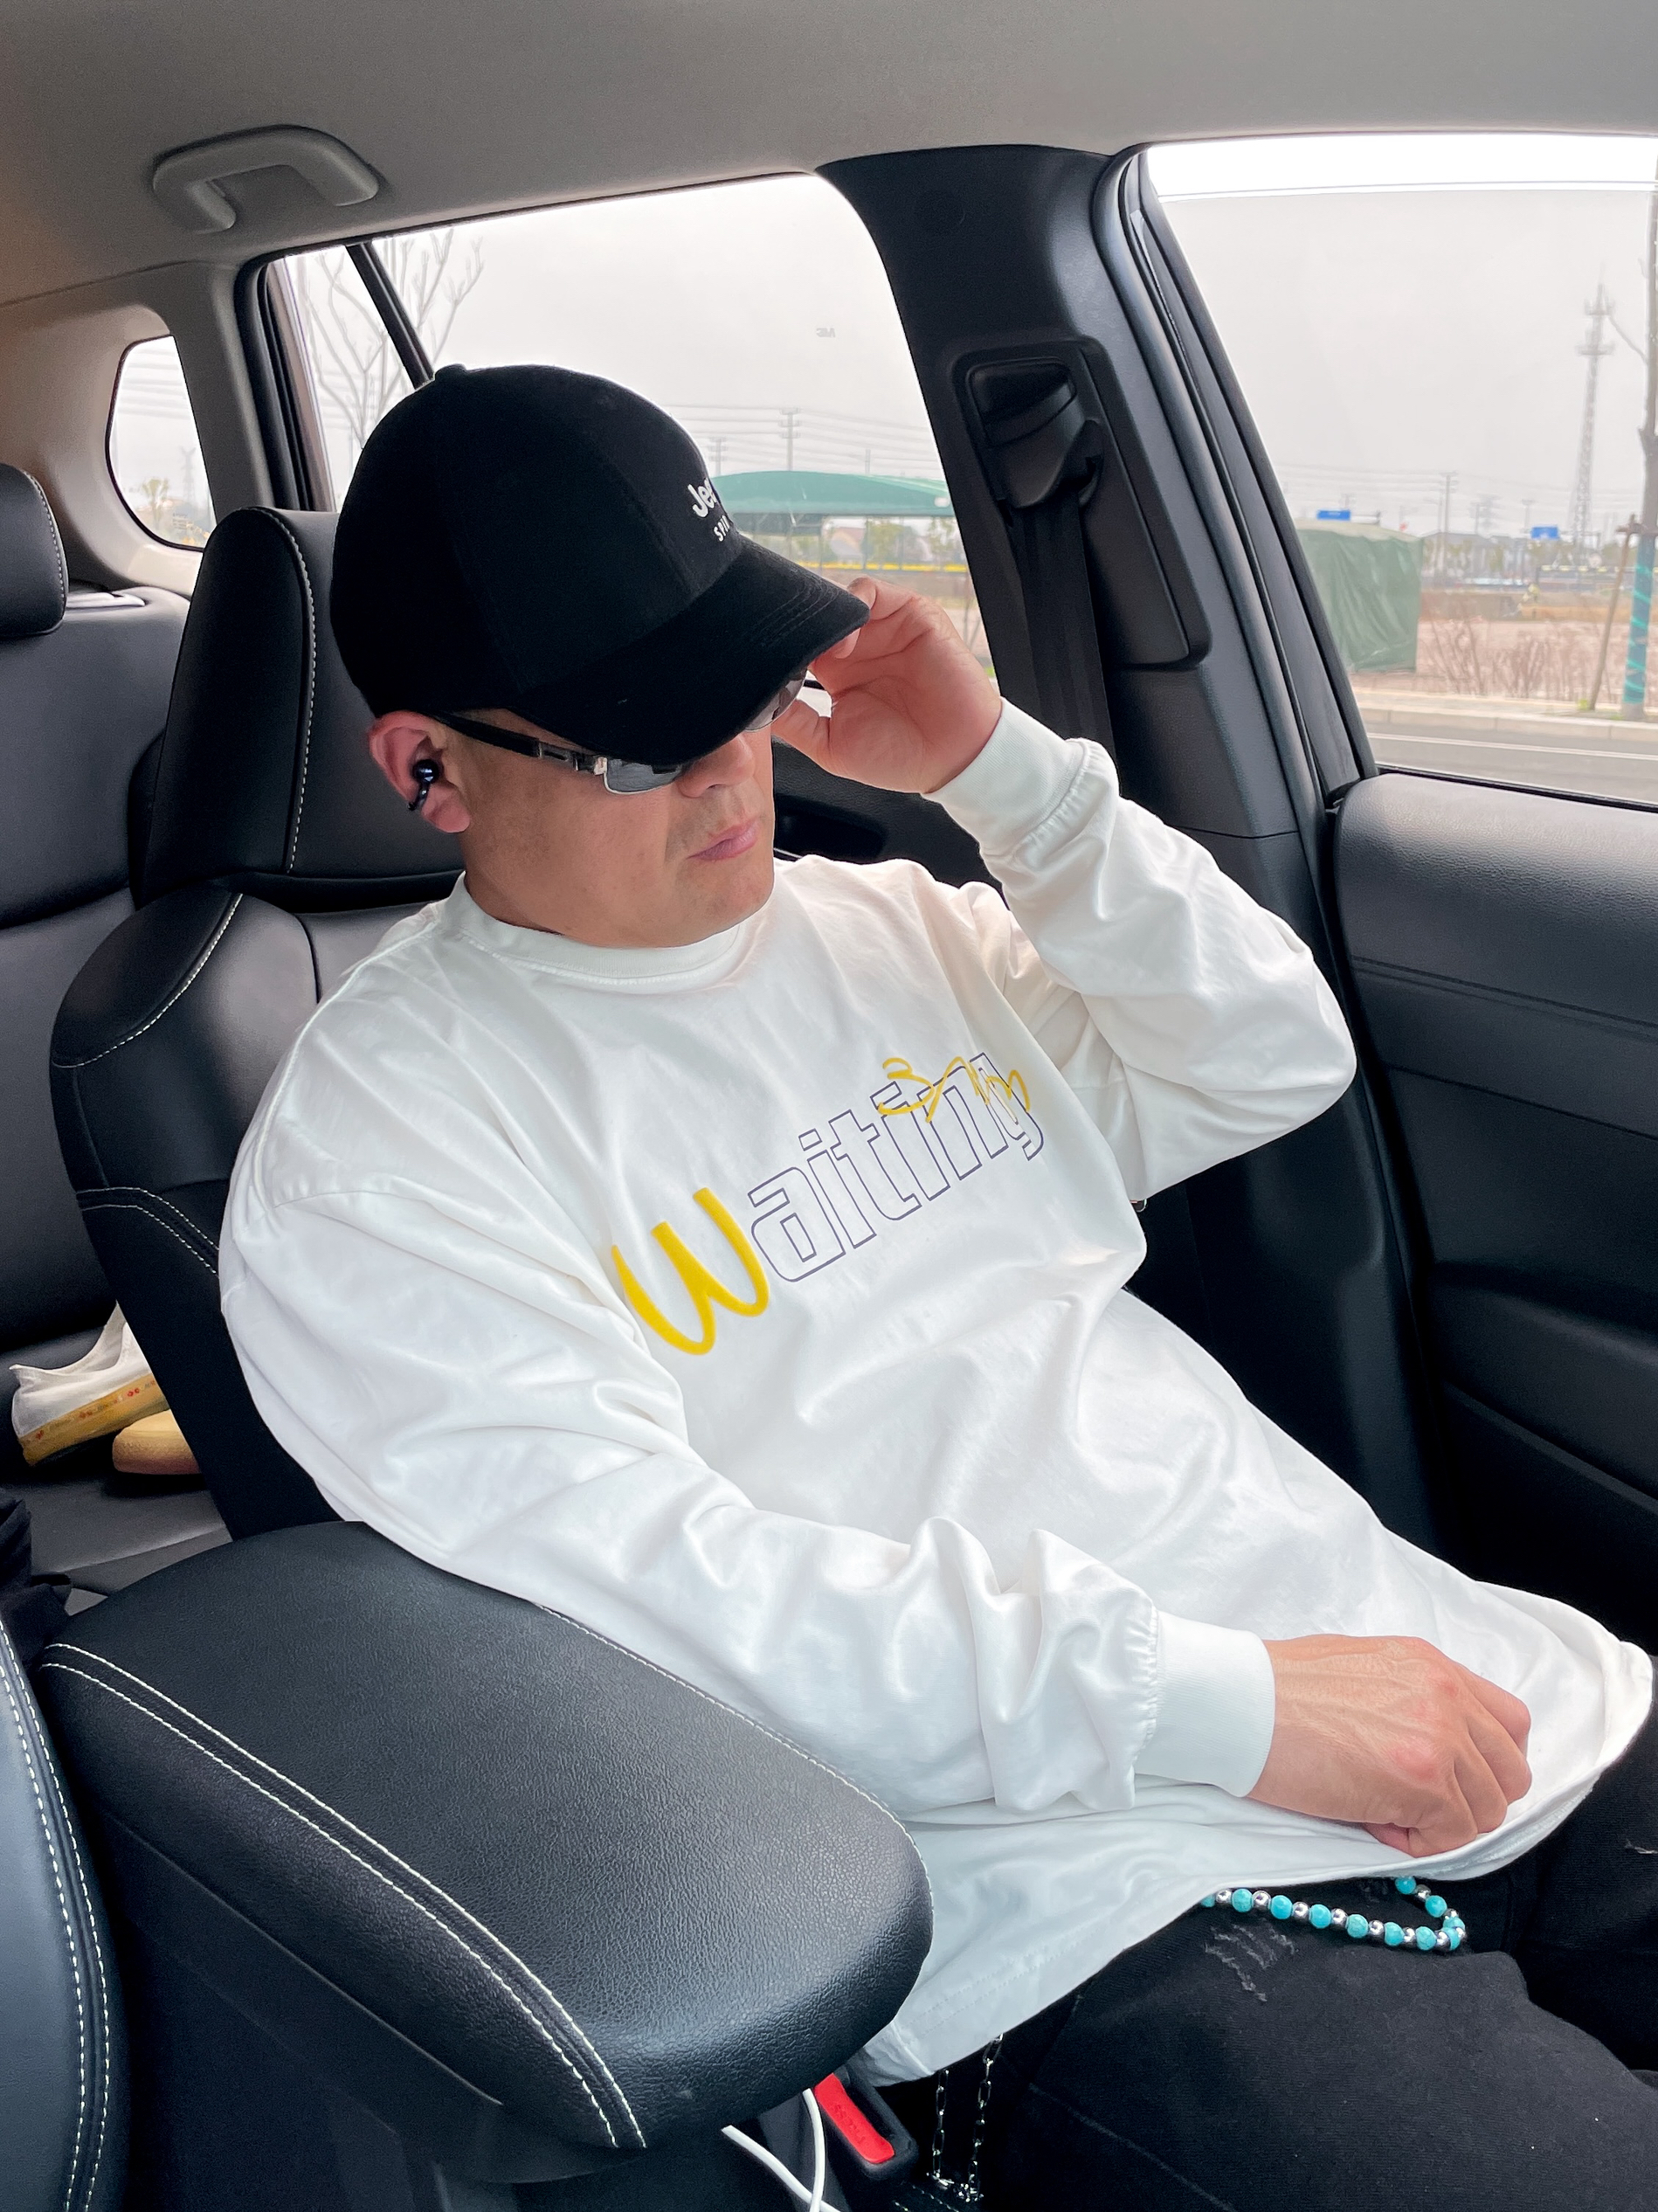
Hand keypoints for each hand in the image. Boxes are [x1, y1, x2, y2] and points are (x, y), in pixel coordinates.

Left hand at [772, 575, 1001, 794]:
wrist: (954, 756)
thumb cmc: (899, 757)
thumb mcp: (832, 747)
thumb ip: (796, 723)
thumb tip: (755, 705)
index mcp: (834, 673)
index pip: (796, 645)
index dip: (776, 645)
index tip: (752, 656)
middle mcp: (855, 646)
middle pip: (812, 617)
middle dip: (793, 623)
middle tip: (771, 640)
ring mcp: (880, 628)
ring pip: (835, 602)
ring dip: (819, 618)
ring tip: (814, 649)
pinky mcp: (907, 614)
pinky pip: (870, 591)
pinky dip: (851, 604)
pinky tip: (844, 642)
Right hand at [1247, 1635, 1531, 1857]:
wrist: (1238, 1703)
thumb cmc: (1280, 1690)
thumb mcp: (1364, 1670)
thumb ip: (1412, 1698)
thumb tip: (1433, 1749)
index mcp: (1433, 1665)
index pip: (1511, 1723)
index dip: (1486, 1763)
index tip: (1448, 1779)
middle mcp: (1447, 1693)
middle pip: (1511, 1774)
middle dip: (1470, 1800)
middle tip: (1415, 1804)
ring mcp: (1439, 1736)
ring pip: (1486, 1811)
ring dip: (1441, 1823)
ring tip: (1383, 1809)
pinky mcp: (1421, 1779)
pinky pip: (1450, 1835)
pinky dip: (1416, 1842)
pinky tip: (1370, 1819)